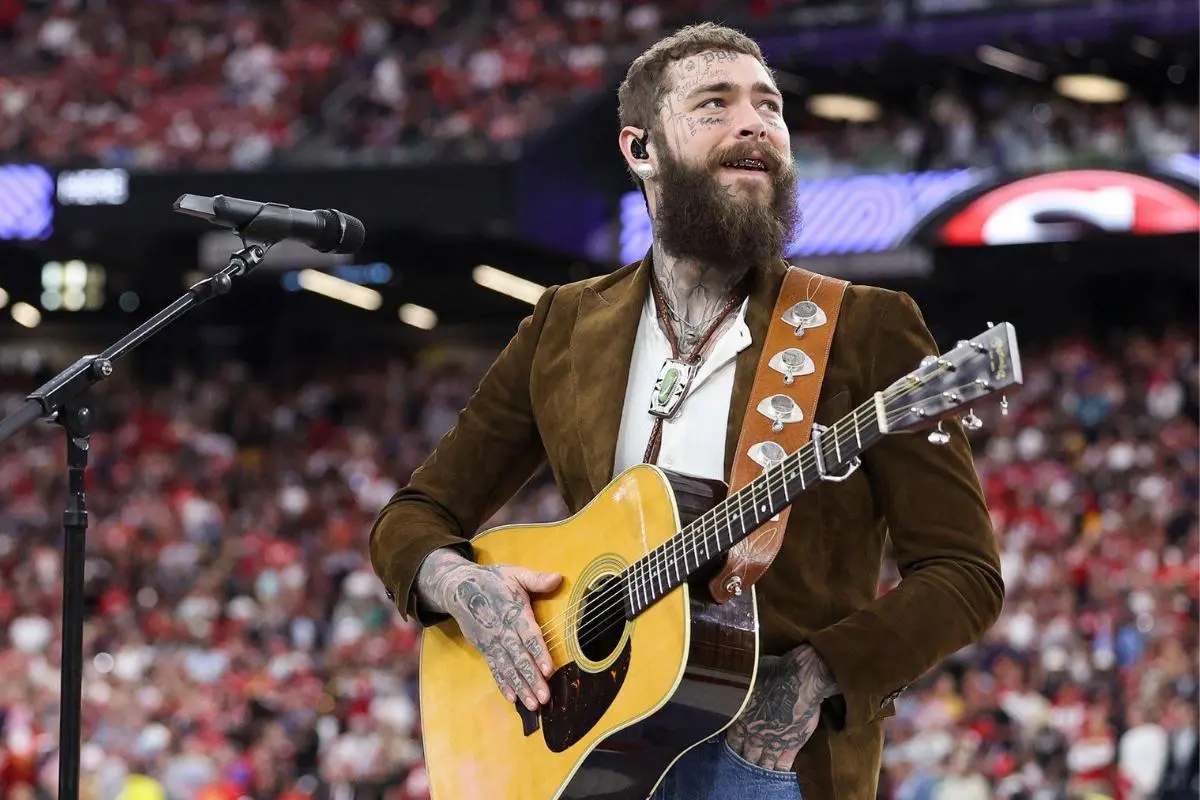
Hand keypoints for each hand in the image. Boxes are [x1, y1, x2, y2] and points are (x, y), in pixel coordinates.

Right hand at [417, 550, 561, 710]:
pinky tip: (512, 698)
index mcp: (514, 612)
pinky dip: (503, 684)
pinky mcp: (485, 649)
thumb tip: (558, 578)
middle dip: (532, 679)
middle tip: (544, 697)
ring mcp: (492, 642)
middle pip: (519, 658)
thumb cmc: (493, 580)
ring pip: (508, 668)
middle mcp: (502, 631)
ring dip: (520, 687)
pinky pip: (495, 669)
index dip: (539, 653)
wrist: (459, 588)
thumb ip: (537, 579)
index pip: (529, 635)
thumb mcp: (515, 574)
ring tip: (532, 704)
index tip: (549, 670)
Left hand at [725, 645, 838, 771]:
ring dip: (760, 768)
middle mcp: (754, 734)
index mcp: (740, 718)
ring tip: (758, 774)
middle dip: (744, 761)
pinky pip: (783, 763)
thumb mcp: (747, 676)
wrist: (798, 680)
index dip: (731, 747)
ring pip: (763, 763)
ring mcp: (773, 742)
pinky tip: (777, 772)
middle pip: (746, 755)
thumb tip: (732, 680)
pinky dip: (779, 770)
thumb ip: (739, 687)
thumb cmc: (772, 672)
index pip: (732, 740)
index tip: (731, 751)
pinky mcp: (792, 744)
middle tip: (742, 767)